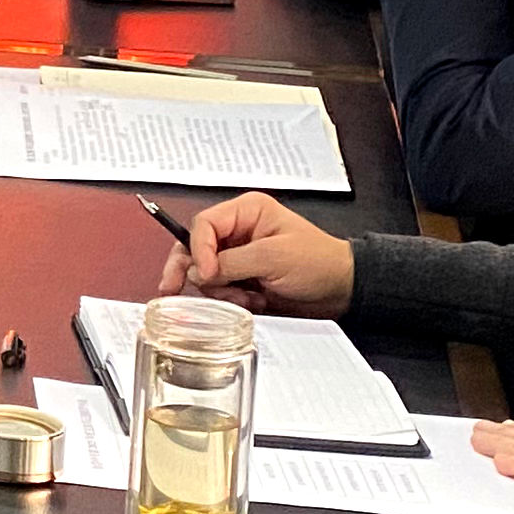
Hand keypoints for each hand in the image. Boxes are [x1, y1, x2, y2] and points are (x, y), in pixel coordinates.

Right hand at [154, 192, 354, 314]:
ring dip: (220, 290)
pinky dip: (231, 299)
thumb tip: (199, 273)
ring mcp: (239, 255)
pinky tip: (253, 301)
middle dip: (189, 270)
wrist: (342, 289)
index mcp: (246, 212)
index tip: (205, 274)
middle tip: (171, 289)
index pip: (204, 225)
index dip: (198, 249)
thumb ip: (232, 263)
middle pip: (195, 247)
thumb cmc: (318, 262)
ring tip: (246, 298)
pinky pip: (221, 288)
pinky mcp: (243, 277)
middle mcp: (238, 231)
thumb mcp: (273, 257)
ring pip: (206, 272)